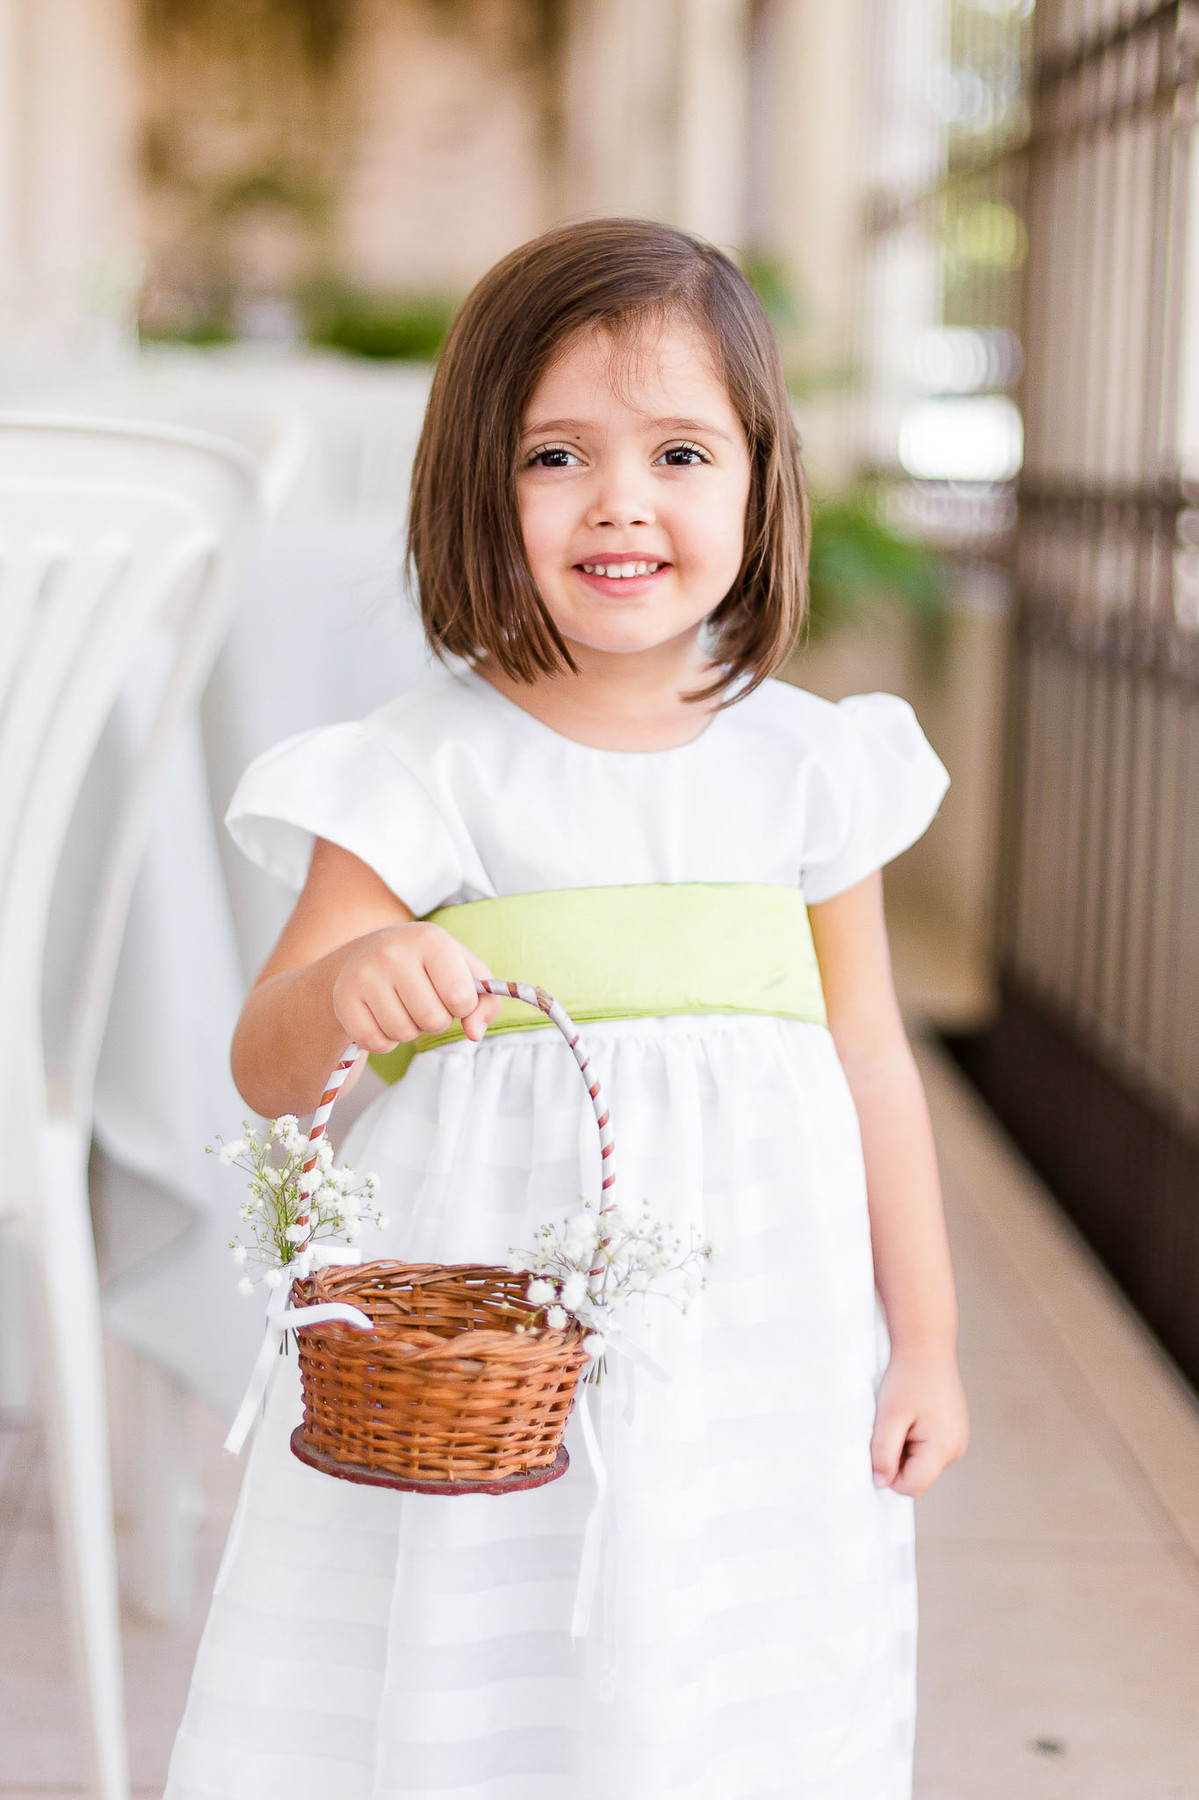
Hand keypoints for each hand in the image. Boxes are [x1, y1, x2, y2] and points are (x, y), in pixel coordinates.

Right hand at [330, 922, 502, 1054]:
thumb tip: (474, 1033)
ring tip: (403, 1006)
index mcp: (430, 939)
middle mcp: (394, 951)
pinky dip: (384, 1040)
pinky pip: (375, 1042)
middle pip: (432, 1019)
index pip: (461, 999)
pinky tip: (382, 1017)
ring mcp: (364, 974)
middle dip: (435, 1020)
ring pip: (403, 1033)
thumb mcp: (464, 971)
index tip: (450, 992)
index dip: (461, 1006)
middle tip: (423, 1000)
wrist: (368, 953)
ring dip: (410, 1030)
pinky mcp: (343, 998)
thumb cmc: (429, 965)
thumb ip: (485, 1001)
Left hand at [870, 1348, 968, 1497]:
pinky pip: (930, 1451)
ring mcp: (959, 1441)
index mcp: (943, 1447)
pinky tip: (913, 1415)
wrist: (926, 1347)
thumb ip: (883, 1453)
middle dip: (898, 1459)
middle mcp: (957, 1449)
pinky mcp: (955, 1432)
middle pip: (918, 1477)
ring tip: (904, 1418)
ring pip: (923, 1464)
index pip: (913, 1487)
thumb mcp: (888, 1416)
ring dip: (906, 1449)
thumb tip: (881, 1484)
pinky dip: (915, 1440)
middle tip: (893, 1426)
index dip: (890, 1474)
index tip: (881, 1445)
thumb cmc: (907, 1379)